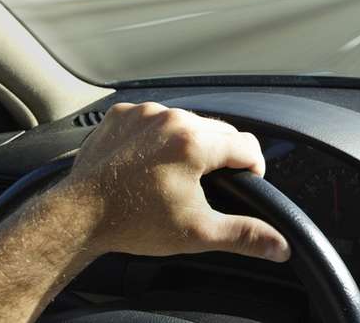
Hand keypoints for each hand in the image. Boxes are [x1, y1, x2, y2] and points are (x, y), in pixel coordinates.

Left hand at [62, 102, 289, 261]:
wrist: (78, 216)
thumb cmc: (134, 222)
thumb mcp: (197, 232)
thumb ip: (244, 234)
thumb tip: (281, 246)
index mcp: (194, 143)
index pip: (247, 146)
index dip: (254, 168)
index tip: (245, 183)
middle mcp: (172, 119)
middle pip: (220, 131)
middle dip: (221, 156)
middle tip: (206, 185)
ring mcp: (145, 113)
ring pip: (189, 122)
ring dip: (191, 143)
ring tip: (176, 173)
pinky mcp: (123, 114)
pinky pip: (156, 118)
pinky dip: (160, 136)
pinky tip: (151, 161)